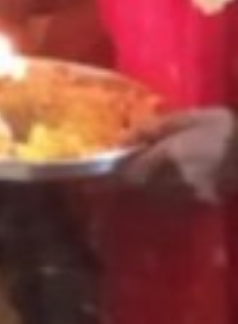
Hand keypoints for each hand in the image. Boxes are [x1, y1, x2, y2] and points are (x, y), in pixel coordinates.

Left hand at [117, 108, 237, 204]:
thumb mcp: (189, 118)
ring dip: (143, 189)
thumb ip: (154, 128)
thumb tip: (124, 138)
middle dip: (126, 181)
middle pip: (138, 189)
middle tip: (117, 172)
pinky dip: (162, 195)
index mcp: (168, 158)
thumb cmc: (224, 129)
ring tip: (140, 176)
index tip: (99, 171)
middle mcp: (175, 182)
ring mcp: (190, 197)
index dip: (111, 174)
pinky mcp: (203, 205)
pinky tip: (165, 183)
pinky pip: (172, 203)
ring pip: (153, 198)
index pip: (128, 174)